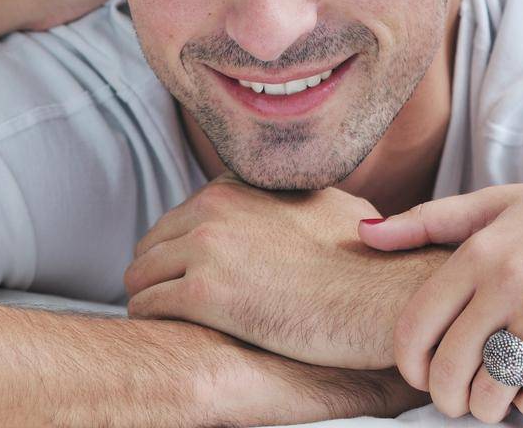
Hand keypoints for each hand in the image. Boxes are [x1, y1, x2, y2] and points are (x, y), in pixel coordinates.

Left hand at [124, 174, 442, 368]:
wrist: (379, 295)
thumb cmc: (369, 261)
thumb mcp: (328, 205)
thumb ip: (300, 201)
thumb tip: (312, 204)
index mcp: (240, 185)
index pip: (183, 214)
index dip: (180, 247)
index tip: (182, 270)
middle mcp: (217, 206)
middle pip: (154, 241)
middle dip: (156, 270)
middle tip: (162, 299)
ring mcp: (207, 247)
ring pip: (143, 272)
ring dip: (147, 295)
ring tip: (157, 320)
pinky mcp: (206, 293)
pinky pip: (151, 305)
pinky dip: (150, 320)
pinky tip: (163, 336)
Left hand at [358, 154, 522, 421]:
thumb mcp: (491, 204)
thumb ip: (425, 222)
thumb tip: (363, 234)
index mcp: (478, 249)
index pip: (418, 322)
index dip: (410, 363)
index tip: (419, 376)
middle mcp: (507, 276)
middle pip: (452, 363)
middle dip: (447, 397)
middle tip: (457, 402)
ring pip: (496, 384)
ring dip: (489, 407)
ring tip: (493, 403)